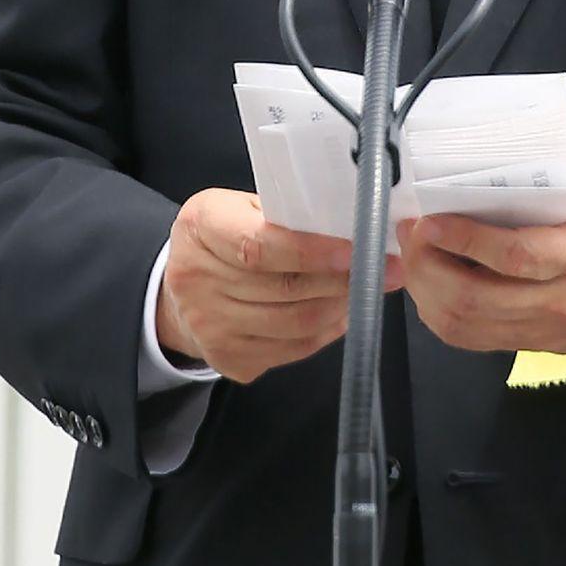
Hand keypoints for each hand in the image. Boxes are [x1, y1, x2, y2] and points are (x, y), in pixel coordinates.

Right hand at [157, 189, 402, 383]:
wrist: (178, 288)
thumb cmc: (223, 235)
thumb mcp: (239, 205)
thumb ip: (283, 213)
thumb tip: (352, 221)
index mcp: (202, 226)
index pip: (261, 245)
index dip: (312, 251)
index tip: (355, 251)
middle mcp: (198, 280)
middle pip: (284, 288)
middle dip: (343, 280)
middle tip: (386, 269)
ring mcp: (210, 326)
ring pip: (294, 324)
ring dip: (340, 306)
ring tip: (368, 289)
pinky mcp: (228, 359)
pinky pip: (291, 350)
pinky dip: (325, 332)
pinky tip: (342, 312)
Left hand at [396, 174, 565, 361]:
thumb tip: (524, 173)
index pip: (517, 257)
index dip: (466, 240)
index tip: (431, 218)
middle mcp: (561, 303)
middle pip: (477, 300)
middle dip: (429, 265)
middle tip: (410, 229)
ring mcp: (544, 331)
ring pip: (467, 327)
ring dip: (428, 291)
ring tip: (414, 253)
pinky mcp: (534, 345)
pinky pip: (475, 339)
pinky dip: (442, 314)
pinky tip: (433, 282)